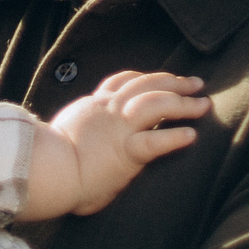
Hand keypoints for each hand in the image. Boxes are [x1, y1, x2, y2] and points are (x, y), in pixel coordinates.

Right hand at [19, 71, 210, 218]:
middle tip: (196, 84)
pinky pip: (157, 141)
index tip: (163, 78)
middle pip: (148, 85)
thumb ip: (82, 129)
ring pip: (157, 104)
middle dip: (175, 82)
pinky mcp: (126, 153)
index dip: (146, 77)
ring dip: (183, 103)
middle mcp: (110, 111)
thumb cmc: (49, 160)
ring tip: (203, 105)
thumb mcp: (67, 131)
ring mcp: (119, 130)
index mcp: (95, 106)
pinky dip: (175, 136)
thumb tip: (84, 140)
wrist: (45, 171)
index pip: (123, 81)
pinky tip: (191, 136)